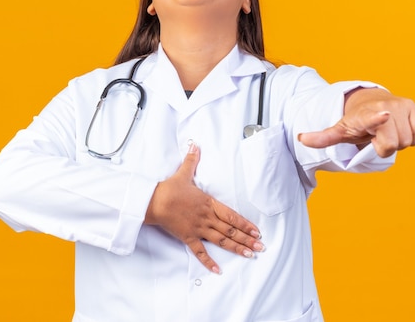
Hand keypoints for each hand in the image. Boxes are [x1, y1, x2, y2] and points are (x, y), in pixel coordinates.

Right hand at [144, 142, 264, 273]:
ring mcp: (198, 228)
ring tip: (249, 255)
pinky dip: (209, 261)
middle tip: (261, 247)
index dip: (246, 223)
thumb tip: (195, 145)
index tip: (257, 231)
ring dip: (236, 248)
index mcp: (209, 202)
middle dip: (247, 239)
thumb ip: (192, 160)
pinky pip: (200, 251)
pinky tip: (218, 270)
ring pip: (221, 240)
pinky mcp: (188, 237)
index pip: (232, 215)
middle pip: (231, 229)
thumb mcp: (183, 172)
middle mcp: (207, 217)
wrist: (153, 201)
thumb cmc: (169, 188)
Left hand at [298, 88, 414, 157]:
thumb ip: (323, 137)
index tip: (385, 116)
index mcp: (365, 114)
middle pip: (393, 145)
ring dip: (397, 142)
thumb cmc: (355, 120)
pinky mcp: (413, 106)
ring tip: (385, 132)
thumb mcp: (339, 129)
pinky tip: (398, 129)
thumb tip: (301, 139)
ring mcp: (400, 105)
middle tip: (376, 136)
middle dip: (385, 146)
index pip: (373, 118)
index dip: (378, 119)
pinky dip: (412, 137)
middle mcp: (385, 106)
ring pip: (407, 141)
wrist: (370, 100)